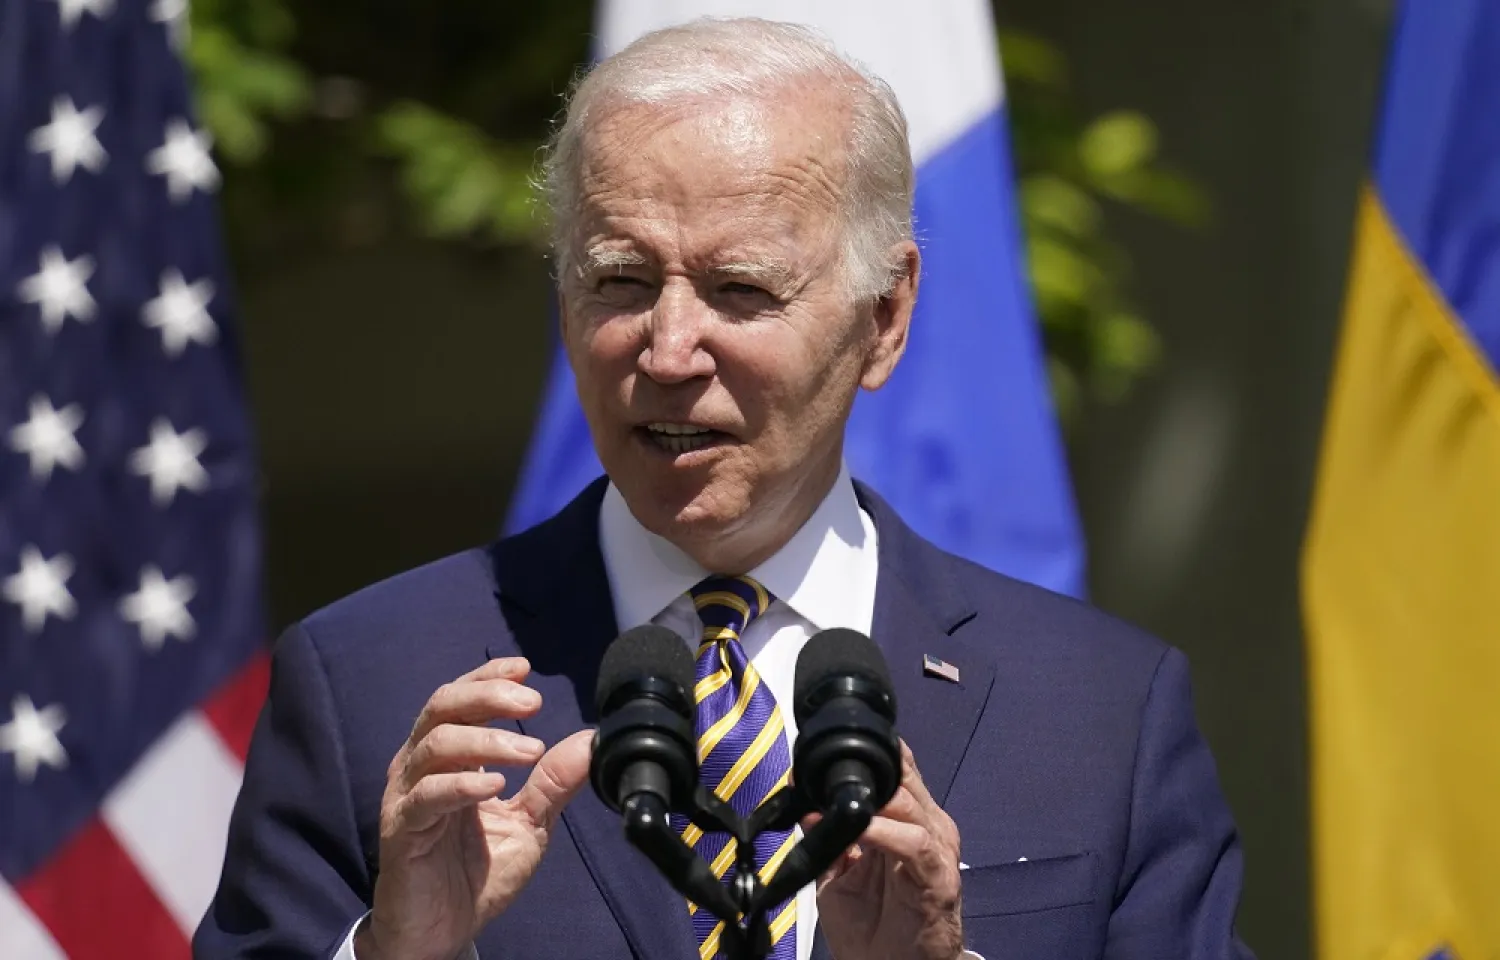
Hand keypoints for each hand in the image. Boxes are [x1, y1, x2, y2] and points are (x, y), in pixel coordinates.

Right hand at [355, 657, 592, 959]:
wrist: (443, 931)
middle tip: (531, 701)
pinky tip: (493, 785)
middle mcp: (421, 767)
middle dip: (487, 695)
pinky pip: (425, 796)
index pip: (461, 698)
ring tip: (528, 750)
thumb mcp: (529, 823)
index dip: (488, 676)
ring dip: (486, 739)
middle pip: (442, 706)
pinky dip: (460, 784)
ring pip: (435, 744)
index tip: (524, 667)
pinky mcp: (401, 830)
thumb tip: (590, 741)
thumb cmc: (478, 873)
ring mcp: (407, 796)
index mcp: (450, 757)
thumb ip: (553, 782)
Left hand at [810, 740, 963, 959]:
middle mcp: (927, 828)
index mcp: (907, 822)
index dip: (871, 757)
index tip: (833, 748)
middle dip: (870, 772)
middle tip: (833, 770)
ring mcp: (937, 850)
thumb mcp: (839, 876)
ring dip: (877, 800)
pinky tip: (864, 830)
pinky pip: (916, 844)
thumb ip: (829, 840)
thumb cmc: (874, 929)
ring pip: (911, 806)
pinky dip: (887, 833)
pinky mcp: (940, 877)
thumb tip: (805, 807)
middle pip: (905, 780)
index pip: (897, 772)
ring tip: (844, 799)